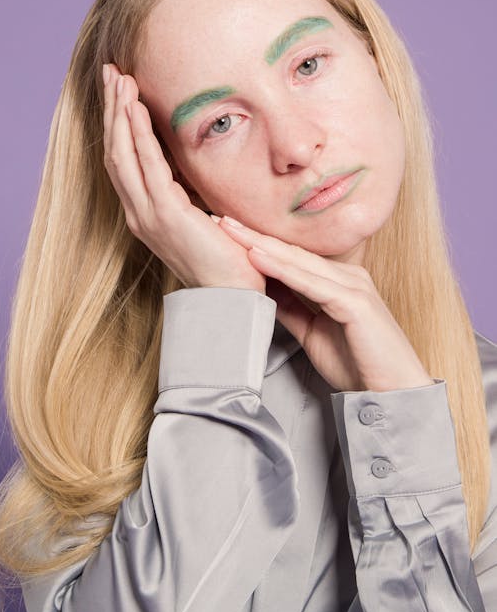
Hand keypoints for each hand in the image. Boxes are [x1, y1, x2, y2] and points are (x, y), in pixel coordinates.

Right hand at [101, 64, 265, 291]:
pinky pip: (148, 168)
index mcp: (147, 214)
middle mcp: (139, 213)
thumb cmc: (225, 260)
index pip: (125, 162)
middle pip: (116, 153)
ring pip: (123, 156)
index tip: (121, 93)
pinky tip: (136, 110)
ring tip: (119, 80)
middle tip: (112, 73)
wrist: (232, 297)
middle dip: (112, 111)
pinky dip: (139, 136)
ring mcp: (148, 216)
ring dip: (120, 114)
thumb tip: (194, 169)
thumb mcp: (203, 219)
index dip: (119, 126)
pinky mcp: (166, 216)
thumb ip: (190, 195)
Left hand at [212, 215, 434, 392]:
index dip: (258, 244)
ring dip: (262, 245)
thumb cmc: (357, 363)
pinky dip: (283, 270)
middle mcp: (348, 276)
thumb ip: (293, 309)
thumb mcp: (313, 333)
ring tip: (231, 231)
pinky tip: (258, 257)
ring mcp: (353, 287)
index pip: (292, 257)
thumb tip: (264, 294)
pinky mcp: (355, 303)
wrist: (391, 393)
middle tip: (220, 219)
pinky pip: (312, 283)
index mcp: (339, 281)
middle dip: (254, 235)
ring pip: (299, 262)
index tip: (227, 233)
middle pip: (292, 252)